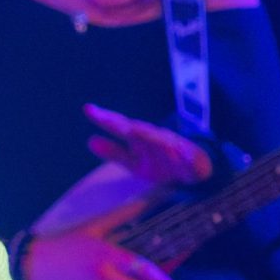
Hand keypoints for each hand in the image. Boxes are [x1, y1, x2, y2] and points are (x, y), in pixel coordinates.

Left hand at [83, 105, 212, 189]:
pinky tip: (174, 148)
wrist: (191, 170)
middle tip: (105, 118)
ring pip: (158, 138)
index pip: (120, 126)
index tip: (88, 109)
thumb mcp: (134, 162)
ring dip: (147, 134)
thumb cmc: (160, 163)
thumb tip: (90, 140)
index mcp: (139, 139)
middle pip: (136, 128)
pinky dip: (179, 150)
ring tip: (131, 129)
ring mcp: (172, 145)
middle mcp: (153, 137)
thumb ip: (113, 152)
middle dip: (122, 123)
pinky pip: (184, 153)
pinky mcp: (189, 155)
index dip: (104, 118)